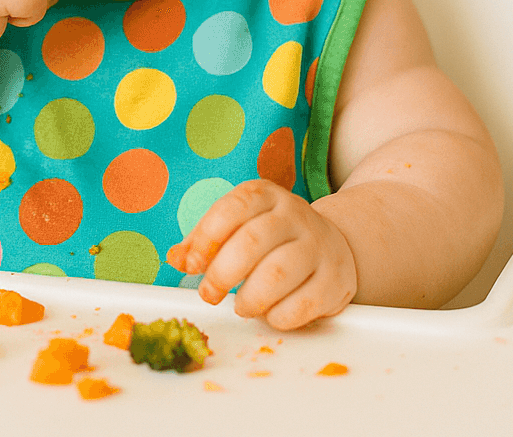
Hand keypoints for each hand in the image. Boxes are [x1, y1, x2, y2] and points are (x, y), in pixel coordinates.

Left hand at [166, 179, 356, 329]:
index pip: (231, 209)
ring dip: (249, 299)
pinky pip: (302, 305)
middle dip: (221, 275)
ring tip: (242, 306)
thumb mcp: (238, 227)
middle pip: (252, 242)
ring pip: (277, 274)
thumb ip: (204, 242)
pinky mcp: (335, 279)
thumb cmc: (273, 239)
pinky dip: (278, 317)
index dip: (205, 239)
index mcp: (265, 195)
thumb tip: (176, 258)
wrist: (333, 244)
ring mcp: (319, 245)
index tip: (193, 265)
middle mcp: (294, 215)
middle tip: (209, 294)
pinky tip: (271, 313)